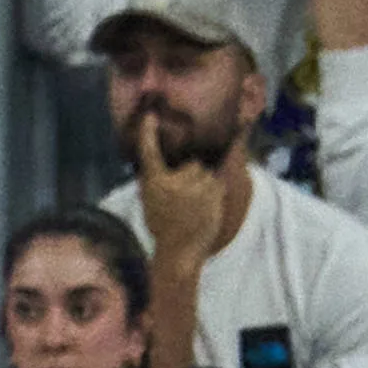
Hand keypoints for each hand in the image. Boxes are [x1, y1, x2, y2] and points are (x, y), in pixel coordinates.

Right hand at [128, 108, 227, 264]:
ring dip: (206, 181)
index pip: (149, 152)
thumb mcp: (149, 199)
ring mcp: (196, 190)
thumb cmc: (162, 225)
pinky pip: (219, 184)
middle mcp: (175, 183)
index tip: (151, 117)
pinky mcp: (214, 199)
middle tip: (189, 190)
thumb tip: (158, 160)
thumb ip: (156, 179)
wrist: (180, 250)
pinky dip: (216, 190)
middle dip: (194, 171)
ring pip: (208, 172)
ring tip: (198, 200)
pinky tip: (207, 204)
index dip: (148, 133)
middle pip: (193, 163)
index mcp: (155, 181)